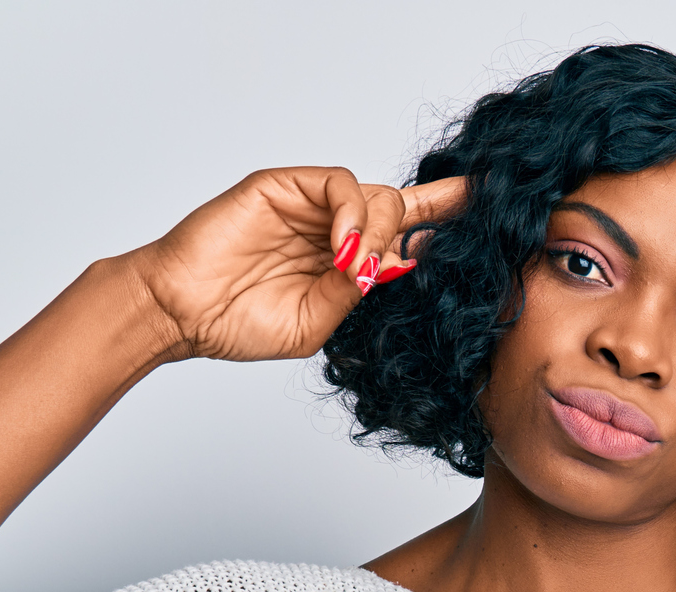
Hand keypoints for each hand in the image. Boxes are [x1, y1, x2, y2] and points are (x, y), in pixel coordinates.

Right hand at [124, 168, 467, 362]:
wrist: (183, 314)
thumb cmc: (241, 323)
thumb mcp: (319, 323)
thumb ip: (360, 294)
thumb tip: (401, 267)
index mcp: (350, 259)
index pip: (409, 230)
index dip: (448, 217)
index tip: (492, 208)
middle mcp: (335, 226)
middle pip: (402, 208)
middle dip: (416, 233)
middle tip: (398, 267)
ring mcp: (310, 204)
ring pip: (377, 194)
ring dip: (382, 231)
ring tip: (359, 266)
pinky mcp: (282, 185)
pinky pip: (338, 184)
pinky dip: (352, 214)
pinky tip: (344, 247)